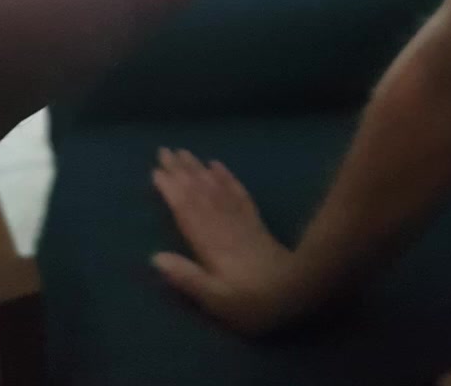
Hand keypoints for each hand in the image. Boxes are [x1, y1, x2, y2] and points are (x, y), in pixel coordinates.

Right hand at [152, 148, 299, 335]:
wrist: (296, 291)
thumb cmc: (251, 301)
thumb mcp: (216, 299)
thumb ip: (187, 278)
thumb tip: (155, 257)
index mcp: (210, 241)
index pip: (186, 208)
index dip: (170, 189)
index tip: (155, 171)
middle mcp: (223, 223)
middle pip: (198, 191)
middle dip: (180, 170)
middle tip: (163, 150)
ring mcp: (240, 219)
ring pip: (215, 187)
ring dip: (198, 168)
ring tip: (184, 152)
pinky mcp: (254, 221)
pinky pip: (237, 192)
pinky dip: (225, 176)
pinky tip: (217, 165)